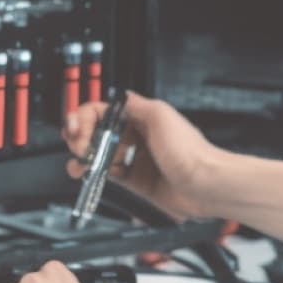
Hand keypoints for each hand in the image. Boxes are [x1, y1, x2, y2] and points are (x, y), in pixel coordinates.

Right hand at [62, 92, 221, 220]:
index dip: (85, 118)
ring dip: (82, 157)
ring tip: (79, 164)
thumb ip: (136, 104)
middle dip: (81, 138)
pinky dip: (94, 174)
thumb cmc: (190, 152)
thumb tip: (117, 96)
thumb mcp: (160, 116)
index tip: (76, 129)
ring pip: (99, 154)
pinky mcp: (134, 180)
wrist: (205, 185)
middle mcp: (136, 136)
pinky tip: (90, 174)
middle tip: (78, 147)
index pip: (103, 111)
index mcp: (141, 116)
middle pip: (97, 133)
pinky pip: (107, 174)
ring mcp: (134, 158)